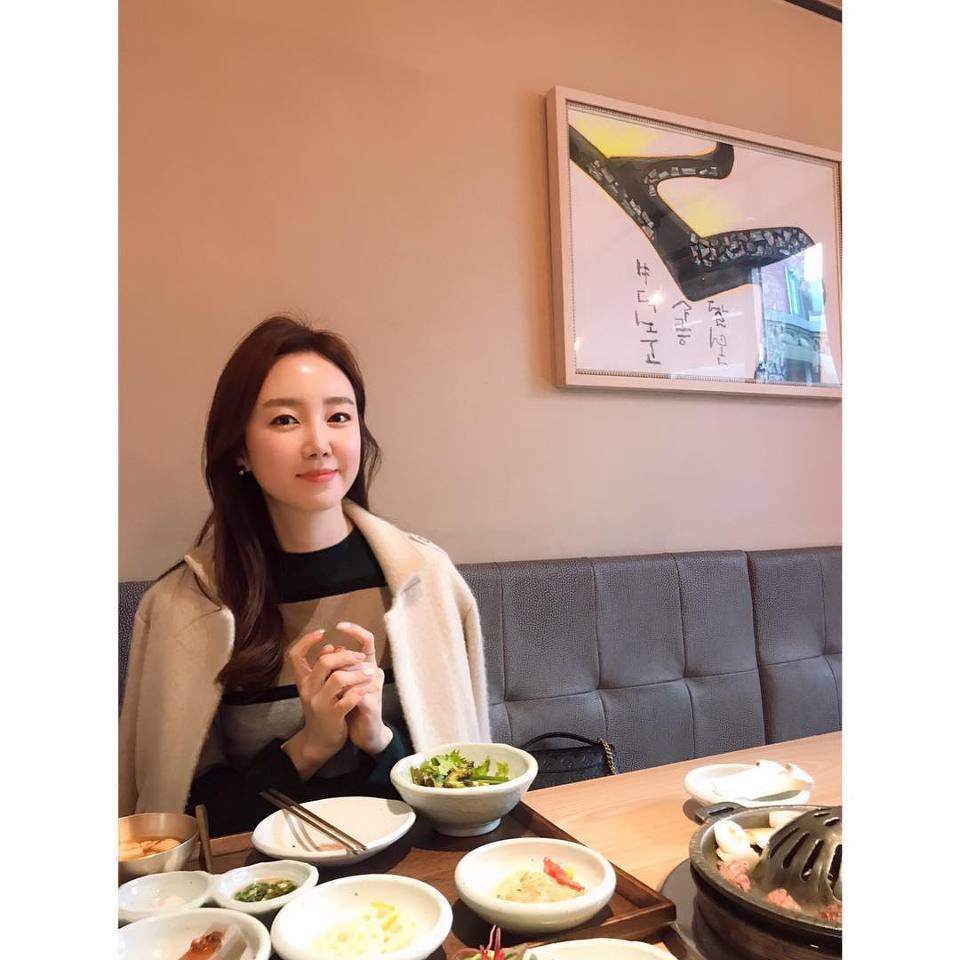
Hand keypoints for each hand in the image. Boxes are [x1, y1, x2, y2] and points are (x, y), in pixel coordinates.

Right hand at [283, 629, 372, 774]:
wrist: (319, 741)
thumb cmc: (322, 709)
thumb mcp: (318, 688)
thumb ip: (324, 669)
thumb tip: (332, 647)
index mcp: (304, 681)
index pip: (295, 655)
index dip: (307, 640)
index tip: (323, 632)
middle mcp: (309, 690)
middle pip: (324, 661)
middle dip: (346, 655)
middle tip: (361, 657)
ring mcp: (320, 703)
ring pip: (339, 678)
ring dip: (358, 673)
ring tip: (371, 672)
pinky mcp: (333, 716)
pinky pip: (349, 699)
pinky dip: (361, 691)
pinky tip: (367, 689)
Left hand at [336, 621, 392, 755]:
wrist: (363, 733)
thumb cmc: (351, 705)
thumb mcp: (341, 682)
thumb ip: (337, 664)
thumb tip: (328, 648)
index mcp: (366, 665)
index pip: (366, 640)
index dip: (355, 630)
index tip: (339, 625)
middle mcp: (374, 672)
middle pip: (354, 656)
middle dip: (337, 665)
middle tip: (327, 677)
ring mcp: (375, 688)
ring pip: (352, 675)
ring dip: (338, 684)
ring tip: (333, 694)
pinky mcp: (372, 704)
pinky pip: (354, 694)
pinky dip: (342, 698)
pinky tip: (337, 703)